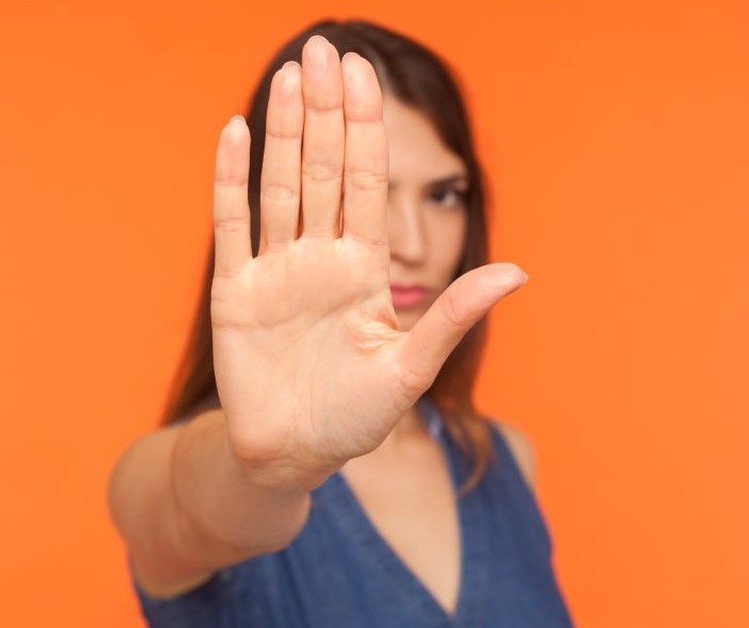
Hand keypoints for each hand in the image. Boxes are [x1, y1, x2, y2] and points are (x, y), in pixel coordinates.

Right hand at [209, 35, 527, 486]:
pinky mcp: (235, 292)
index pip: (365, 184)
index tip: (367, 75)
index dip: (364, 129)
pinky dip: (231, 180)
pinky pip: (232, 225)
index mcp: (364, 270)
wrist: (294, 456)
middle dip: (325, 111)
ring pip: (281, 185)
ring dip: (283, 130)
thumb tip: (518, 272)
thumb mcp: (412, 369)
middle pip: (322, 169)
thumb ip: (454, 316)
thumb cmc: (356, 418)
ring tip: (291, 74)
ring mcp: (275, 271)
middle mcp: (319, 258)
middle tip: (327, 49)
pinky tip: (235, 131)